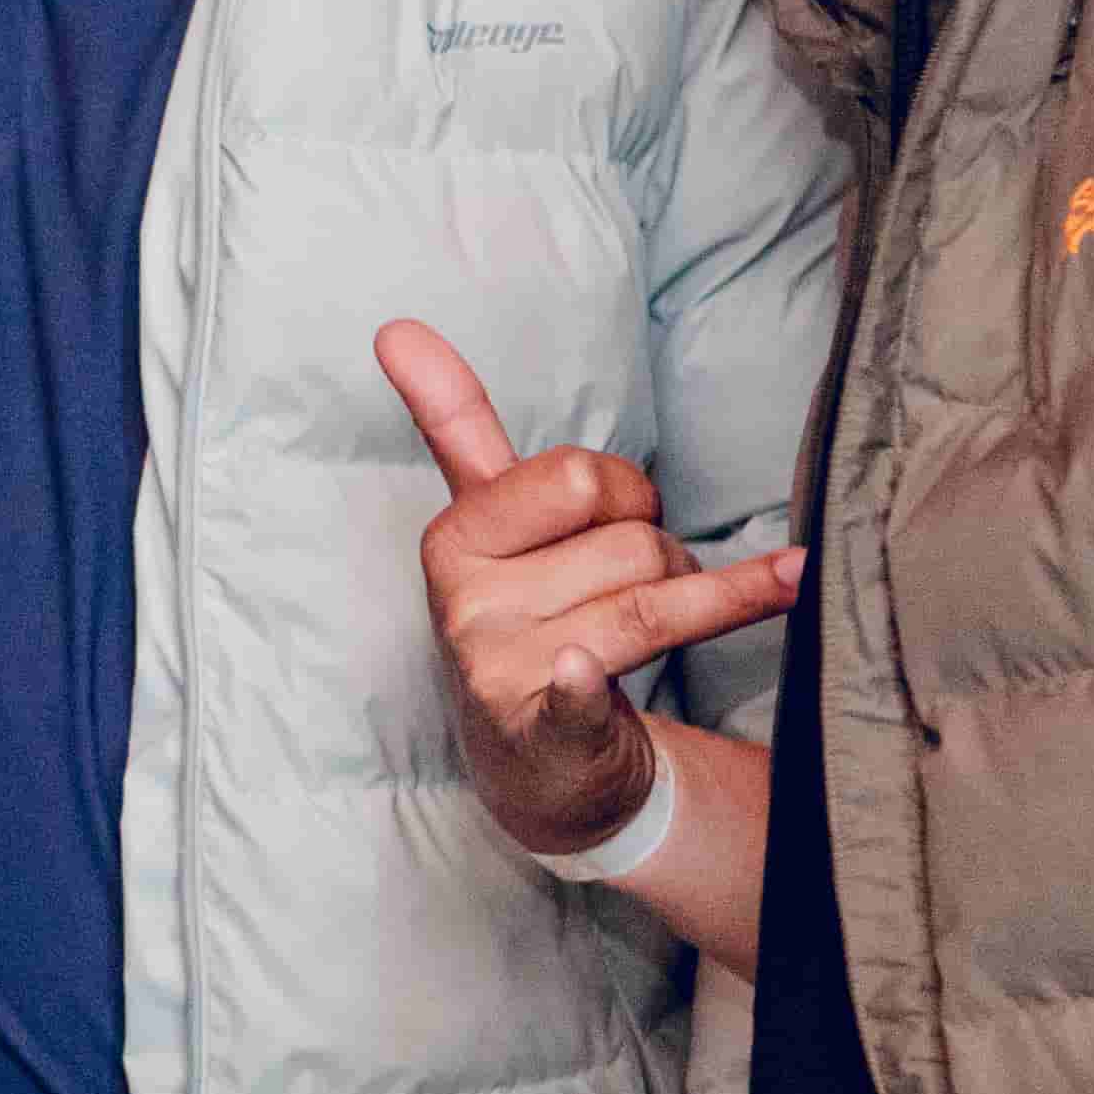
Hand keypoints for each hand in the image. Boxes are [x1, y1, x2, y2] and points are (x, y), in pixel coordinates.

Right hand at [376, 322, 800, 860]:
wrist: (541, 767)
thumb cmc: (530, 620)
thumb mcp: (491, 525)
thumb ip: (453, 424)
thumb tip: (395, 326)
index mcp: (454, 537)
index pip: (573, 475)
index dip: (622, 490)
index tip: (628, 504)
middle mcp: (464, 599)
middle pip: (627, 534)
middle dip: (661, 546)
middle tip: (643, 575)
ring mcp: (496, 666)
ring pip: (650, 597)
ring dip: (698, 604)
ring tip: (677, 620)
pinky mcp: (536, 729)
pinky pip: (575, 685)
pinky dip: (580, 682)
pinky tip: (579, 672)